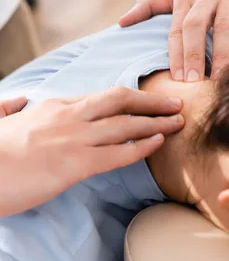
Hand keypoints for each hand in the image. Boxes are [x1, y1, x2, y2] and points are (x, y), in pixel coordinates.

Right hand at [0, 87, 183, 215]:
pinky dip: (142, 146)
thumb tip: (17, 99)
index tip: (146, 100)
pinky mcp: (75, 164)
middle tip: (175, 102)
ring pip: (125, 124)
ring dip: (156, 121)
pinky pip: (118, 153)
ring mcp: (74, 138)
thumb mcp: (1, 118)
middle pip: (120, 100)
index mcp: (55, 105)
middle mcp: (69, 116)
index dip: (128, 98)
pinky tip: (158, 144)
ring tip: (178, 121)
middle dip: (151, 100)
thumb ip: (13, 106)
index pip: (101, 97)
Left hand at [120, 0, 228, 80]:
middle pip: (196, 27)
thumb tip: (120, 22)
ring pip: (224, 28)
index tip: (178, 80)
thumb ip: (150, 6)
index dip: (177, 55)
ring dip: (221, 55)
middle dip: (193, 55)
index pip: (177, 31)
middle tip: (193, 82)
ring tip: (219, 79)